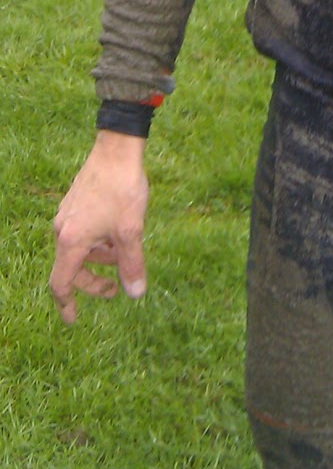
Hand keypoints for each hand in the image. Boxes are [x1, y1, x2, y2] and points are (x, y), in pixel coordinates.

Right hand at [50, 131, 148, 325]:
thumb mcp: (131, 231)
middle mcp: (63, 229)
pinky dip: (98, 241)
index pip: (61, 283)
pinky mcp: (75, 201)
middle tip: (117, 287)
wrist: (117, 149)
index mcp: (72, 241)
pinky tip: (119, 231)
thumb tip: (135, 294)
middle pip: (72, 268)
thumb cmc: (122, 189)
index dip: (67, 305)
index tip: (74, 319)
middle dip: (93, 282)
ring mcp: (67, 214)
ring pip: (80, 248)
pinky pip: (82, 231)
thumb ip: (132, 265)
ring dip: (99, 258)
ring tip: (125, 252)